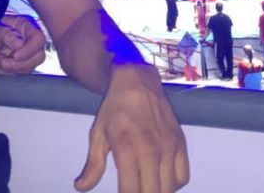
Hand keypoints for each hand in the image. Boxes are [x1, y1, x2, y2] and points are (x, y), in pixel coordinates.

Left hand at [0, 14, 45, 74]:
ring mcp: (23, 55)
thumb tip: (18, 44)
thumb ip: (5, 32)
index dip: (30, 50)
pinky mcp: (14, 65)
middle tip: (4, 63)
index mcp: (26, 27)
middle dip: (20, 65)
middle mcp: (29, 42)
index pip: (39, 39)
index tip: (16, 56)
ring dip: (7, 69)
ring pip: (25, 69)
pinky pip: (12, 73)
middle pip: (38, 58)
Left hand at [75, 63, 188, 192]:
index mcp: (127, 150)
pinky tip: (160, 179)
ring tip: (144, 186)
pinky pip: (182, 177)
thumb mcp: (97, 135)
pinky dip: (172, 185)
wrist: (137, 82)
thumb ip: (92, 165)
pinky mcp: (180, 144)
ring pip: (168, 189)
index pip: (130, 192)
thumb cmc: (114, 109)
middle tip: (132, 189)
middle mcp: (151, 151)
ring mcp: (169, 148)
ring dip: (156, 191)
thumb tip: (80, 187)